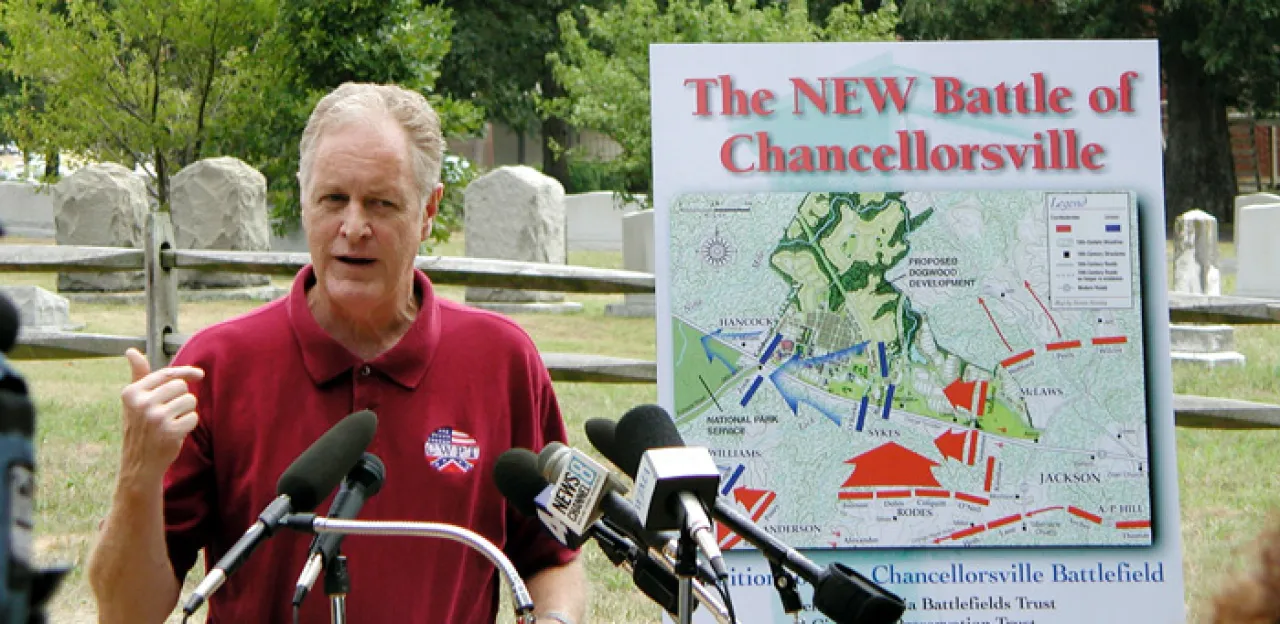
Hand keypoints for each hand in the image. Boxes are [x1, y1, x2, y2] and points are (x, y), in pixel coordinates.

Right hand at [118, 348, 204, 482]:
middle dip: (181, 398)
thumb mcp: (134, 401)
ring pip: (189, 401)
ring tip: (170, 423)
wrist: (139, 464)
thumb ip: (137, 376)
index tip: (199, 375)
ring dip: (186, 412)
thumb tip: (131, 351)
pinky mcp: (169, 431)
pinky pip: (193, 418)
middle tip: (169, 413)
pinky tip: (175, 433)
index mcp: (131, 392)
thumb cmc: (140, 428)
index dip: (186, 373)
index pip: (167, 374)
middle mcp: (142, 403)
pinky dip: (189, 425)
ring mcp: (155, 417)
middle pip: (181, 386)